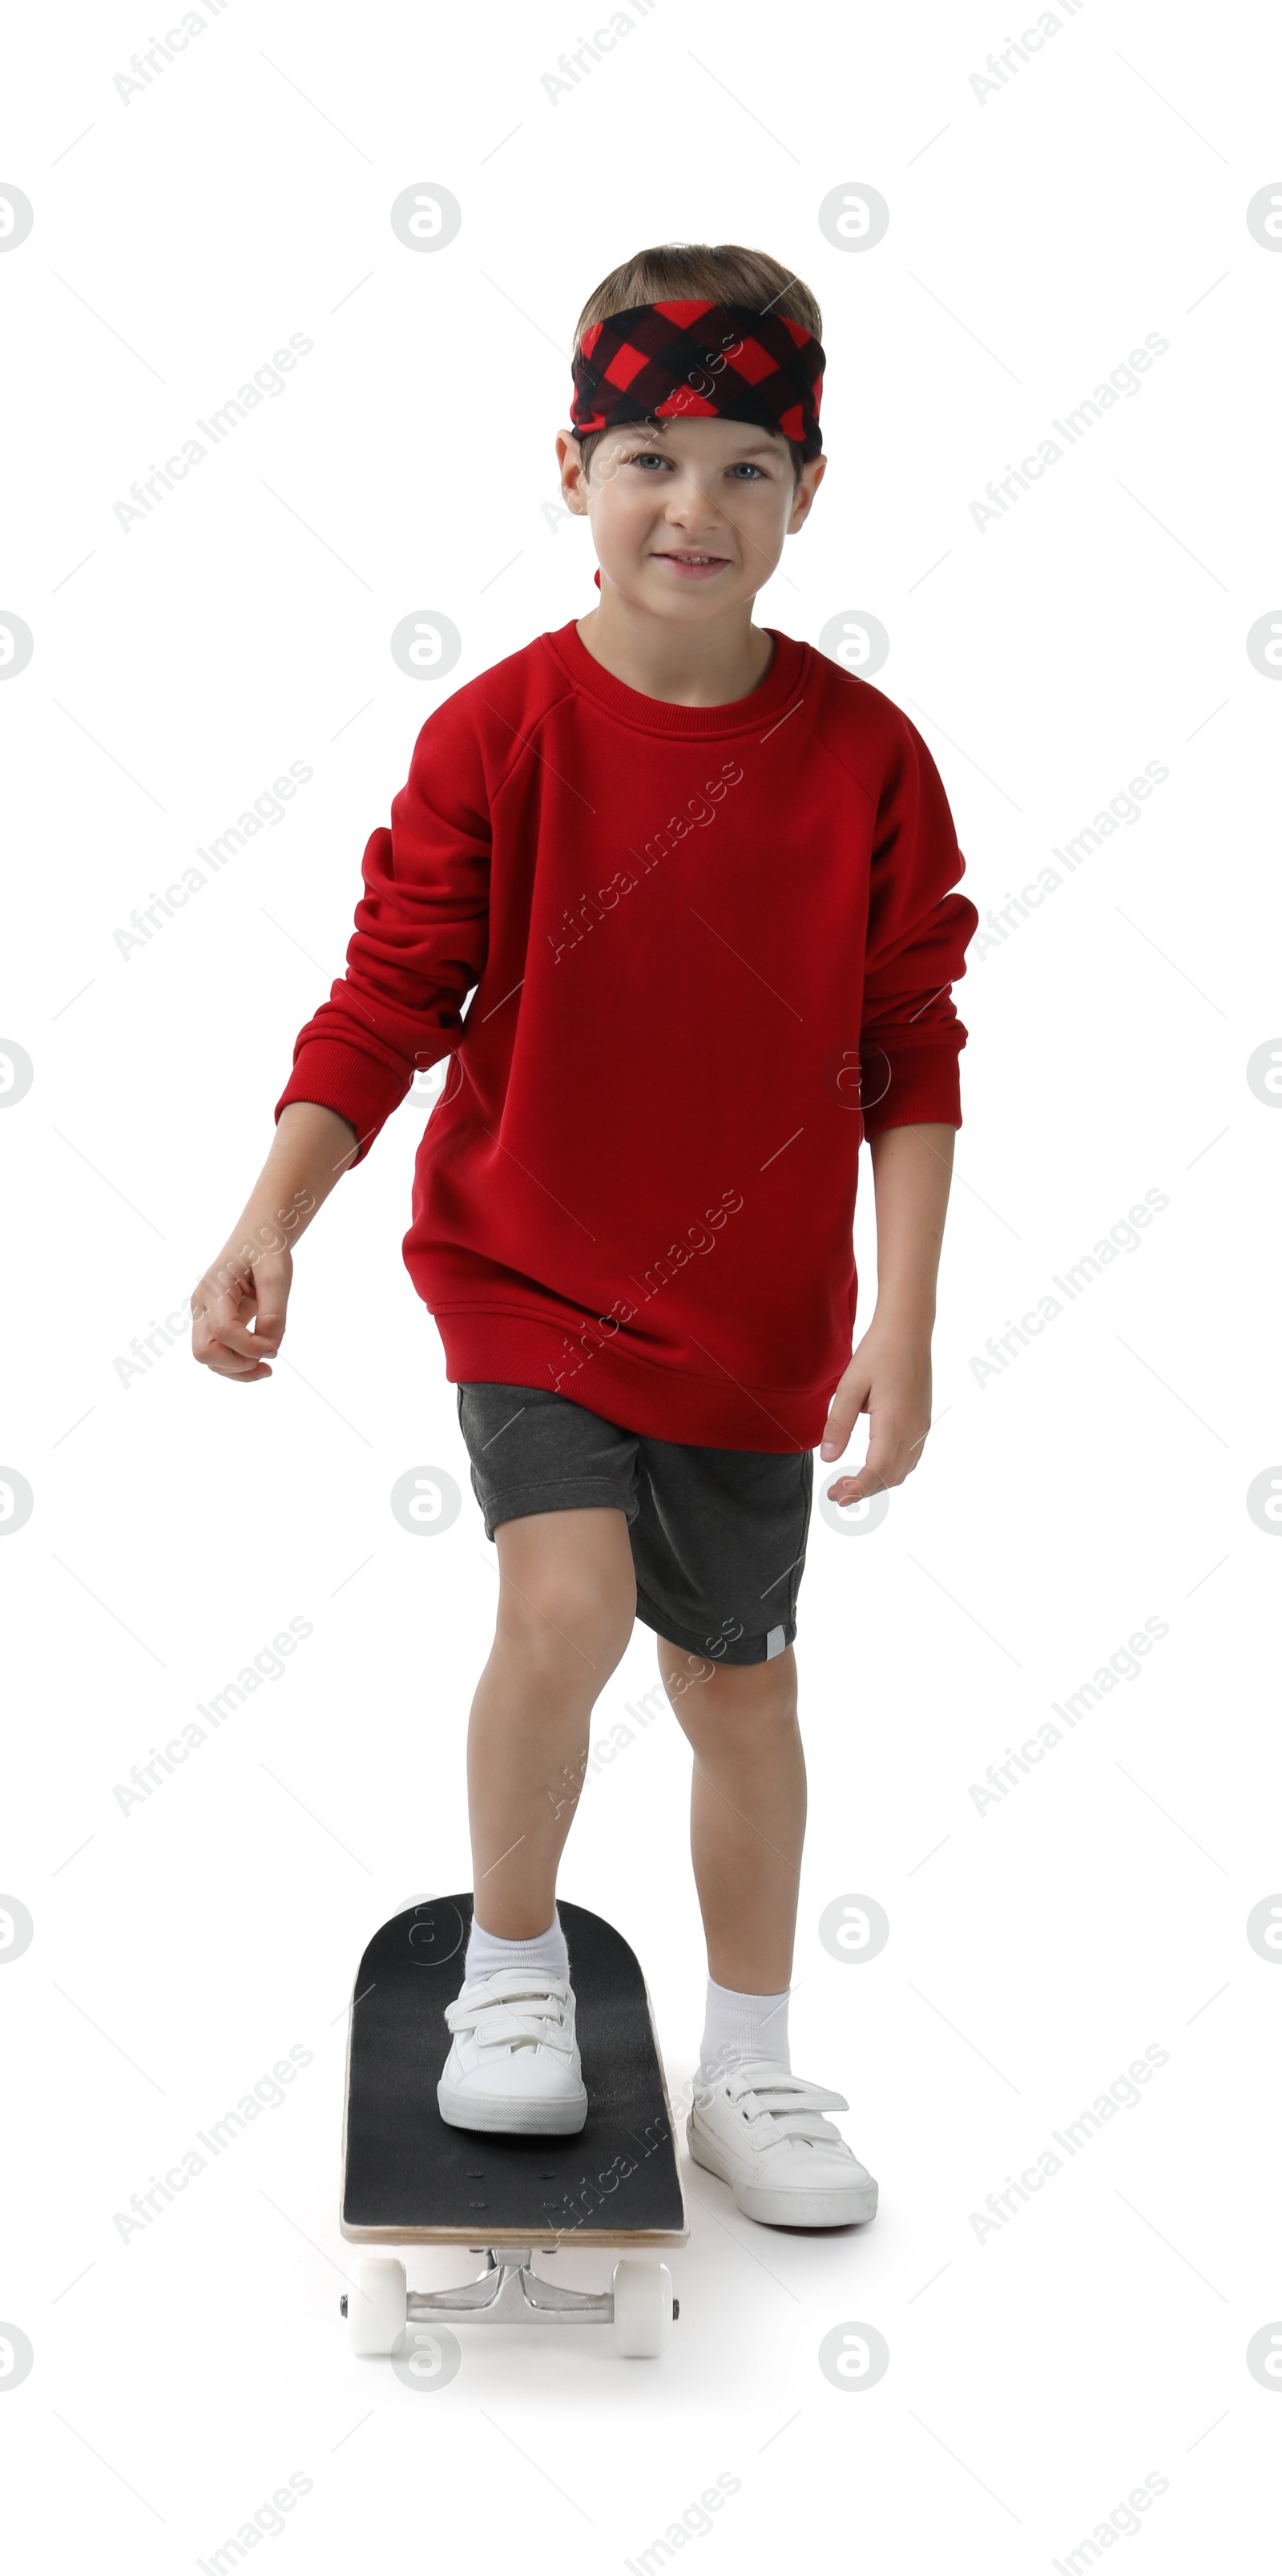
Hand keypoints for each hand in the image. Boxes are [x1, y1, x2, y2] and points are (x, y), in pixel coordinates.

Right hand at [190, 1238, 292, 1382]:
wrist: (257, 1237)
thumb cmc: (266, 1250)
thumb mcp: (278, 1274)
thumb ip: (274, 1311)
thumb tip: (269, 1347)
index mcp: (214, 1288)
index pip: (223, 1331)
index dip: (250, 1347)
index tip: (275, 1347)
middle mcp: (202, 1305)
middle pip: (204, 1352)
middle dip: (237, 1364)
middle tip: (268, 1360)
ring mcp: (204, 1317)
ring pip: (209, 1360)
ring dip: (238, 1370)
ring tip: (267, 1368)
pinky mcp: (213, 1325)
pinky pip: (219, 1355)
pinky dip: (238, 1365)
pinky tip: (261, 1362)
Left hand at [819, 1325, 932, 1504]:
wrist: (908, 1331)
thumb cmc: (877, 1354)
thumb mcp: (849, 1386)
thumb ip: (838, 1423)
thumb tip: (828, 1457)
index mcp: (893, 1422)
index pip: (877, 1470)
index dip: (857, 1488)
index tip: (836, 1496)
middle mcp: (913, 1430)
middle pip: (890, 1477)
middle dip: (863, 1491)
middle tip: (835, 1493)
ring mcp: (921, 1428)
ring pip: (902, 1471)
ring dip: (877, 1483)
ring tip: (849, 1482)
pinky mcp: (922, 1423)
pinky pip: (910, 1459)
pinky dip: (890, 1471)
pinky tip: (872, 1466)